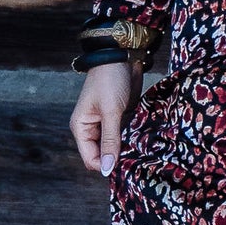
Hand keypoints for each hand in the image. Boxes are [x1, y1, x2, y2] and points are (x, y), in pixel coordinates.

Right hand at [70, 61, 137, 177]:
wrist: (122, 55)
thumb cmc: (110, 80)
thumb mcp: (111, 111)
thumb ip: (110, 140)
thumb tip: (107, 169)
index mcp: (81, 128)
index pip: (90, 159)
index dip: (106, 166)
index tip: (125, 166)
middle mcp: (92, 128)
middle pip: (103, 155)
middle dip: (118, 158)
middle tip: (136, 159)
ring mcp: (106, 123)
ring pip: (116, 146)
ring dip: (127, 148)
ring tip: (141, 149)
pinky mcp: (120, 118)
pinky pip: (125, 135)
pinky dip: (132, 138)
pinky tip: (143, 140)